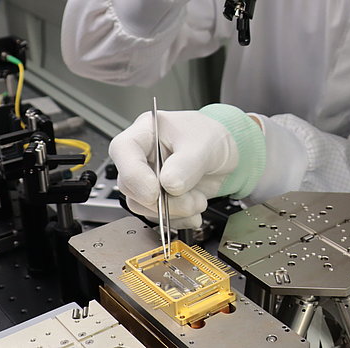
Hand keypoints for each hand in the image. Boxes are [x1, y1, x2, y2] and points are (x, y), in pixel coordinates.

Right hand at [109, 107, 264, 228]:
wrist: (226, 155)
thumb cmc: (211, 137)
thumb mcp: (204, 145)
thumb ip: (186, 164)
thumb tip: (168, 184)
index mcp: (146, 131)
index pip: (123, 150)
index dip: (134, 174)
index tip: (155, 191)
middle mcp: (142, 156)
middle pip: (130, 184)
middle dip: (161, 200)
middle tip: (190, 200)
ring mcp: (148, 178)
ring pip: (142, 205)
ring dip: (173, 211)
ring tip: (198, 201)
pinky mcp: (158, 198)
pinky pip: (157, 216)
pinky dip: (178, 219)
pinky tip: (195, 210)